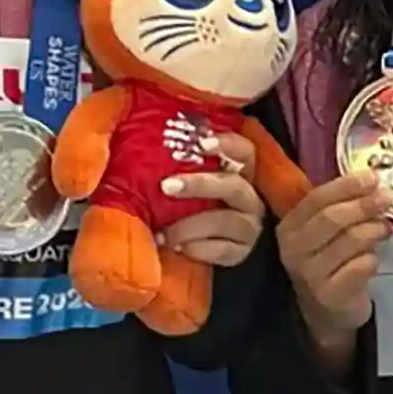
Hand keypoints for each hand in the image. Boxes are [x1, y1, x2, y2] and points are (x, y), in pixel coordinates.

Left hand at [157, 133, 263, 267]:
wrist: (200, 244)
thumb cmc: (187, 203)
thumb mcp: (186, 179)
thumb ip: (178, 162)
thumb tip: (143, 141)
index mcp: (240, 172)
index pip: (243, 152)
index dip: (227, 144)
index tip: (201, 143)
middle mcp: (249, 197)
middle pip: (233, 186)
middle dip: (200, 184)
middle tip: (166, 186)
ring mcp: (249, 227)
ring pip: (226, 221)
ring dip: (191, 225)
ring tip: (164, 233)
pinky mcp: (241, 252)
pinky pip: (222, 250)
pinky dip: (197, 248)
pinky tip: (177, 247)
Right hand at [275, 169, 391, 345]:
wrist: (327, 312)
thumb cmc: (328, 261)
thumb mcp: (323, 232)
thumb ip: (339, 206)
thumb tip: (373, 181)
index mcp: (289, 227)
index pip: (317, 198)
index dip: (347, 186)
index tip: (373, 177)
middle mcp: (294, 250)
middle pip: (333, 218)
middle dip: (364, 205)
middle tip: (388, 198)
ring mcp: (310, 275)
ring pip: (351, 240)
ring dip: (374, 230)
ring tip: (384, 229)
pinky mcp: (331, 295)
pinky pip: (361, 266)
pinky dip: (373, 258)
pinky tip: (373, 258)